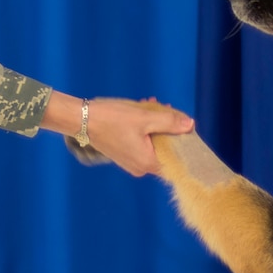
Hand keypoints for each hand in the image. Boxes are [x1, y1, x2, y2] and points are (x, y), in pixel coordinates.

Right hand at [42, 92, 193, 176]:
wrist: (81, 120)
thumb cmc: (112, 119)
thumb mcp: (144, 117)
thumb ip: (169, 122)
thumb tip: (190, 125)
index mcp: (147, 163)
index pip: (176, 158)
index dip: (182, 141)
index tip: (183, 124)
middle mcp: (140, 168)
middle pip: (164, 149)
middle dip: (166, 127)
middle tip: (164, 108)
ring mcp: (131, 162)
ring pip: (152, 143)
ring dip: (154, 125)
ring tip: (150, 105)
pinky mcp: (123, 155)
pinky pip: (141, 143)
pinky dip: (144, 129)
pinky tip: (141, 112)